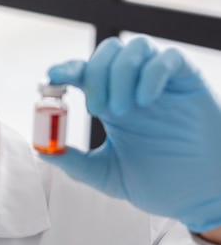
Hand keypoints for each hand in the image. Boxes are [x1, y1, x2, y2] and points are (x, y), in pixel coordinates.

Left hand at [42, 36, 220, 232]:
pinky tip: (144, 101)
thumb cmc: (158, 182)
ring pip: (135, 47)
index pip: (84, 72)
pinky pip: (170, 58)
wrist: (201, 196)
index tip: (52, 78)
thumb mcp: (107, 175)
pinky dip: (152, 73)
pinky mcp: (189, 82)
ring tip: (122, 109)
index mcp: (111, 103)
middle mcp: (133, 87)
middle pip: (107, 52)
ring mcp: (161, 83)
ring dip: (120, 73)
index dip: (66, 69)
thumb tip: (42, 149)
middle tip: (96, 108)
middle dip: (95, 74)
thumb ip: (76, 163)